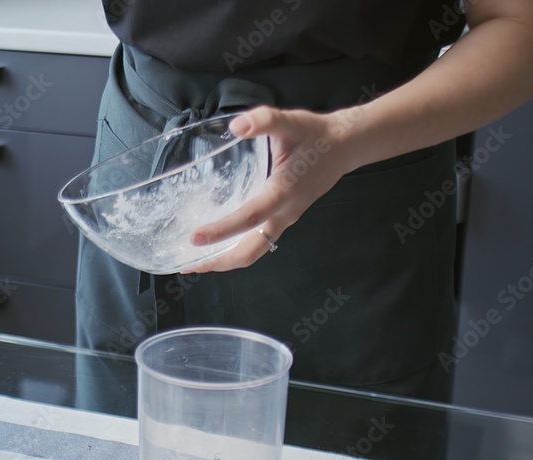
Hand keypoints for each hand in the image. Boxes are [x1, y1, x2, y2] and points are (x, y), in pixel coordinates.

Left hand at [180, 106, 352, 273]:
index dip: (221, 230)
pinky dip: (234, 247)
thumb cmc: (317, 135)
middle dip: (219, 262)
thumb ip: (265, 120)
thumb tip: (237, 126)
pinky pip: (257, 241)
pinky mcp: (282, 218)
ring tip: (194, 262)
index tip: (195, 237)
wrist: (345, 146)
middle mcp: (284, 213)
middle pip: (250, 251)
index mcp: (284, 192)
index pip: (249, 218)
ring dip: (225, 259)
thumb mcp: (291, 122)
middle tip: (186, 265)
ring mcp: (284, 219)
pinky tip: (216, 242)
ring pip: (254, 250)